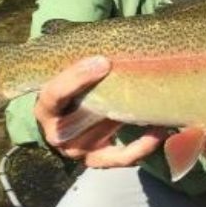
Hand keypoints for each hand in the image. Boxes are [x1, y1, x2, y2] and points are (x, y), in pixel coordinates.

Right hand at [34, 56, 168, 166]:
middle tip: (140, 77)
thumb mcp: (65, 75)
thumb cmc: (69, 90)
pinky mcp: (98, 161)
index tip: (103, 61)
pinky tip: (159, 131)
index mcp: (45, 108)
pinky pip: (121, 157)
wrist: (65, 123)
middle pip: (84, 116)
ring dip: (132, 117)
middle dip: (111, 96)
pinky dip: (142, 146)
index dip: (76, 78)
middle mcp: (58, 134)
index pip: (55, 95)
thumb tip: (106, 46)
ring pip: (106, 134)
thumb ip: (81, 62)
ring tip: (158, 103)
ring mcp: (79, 150)